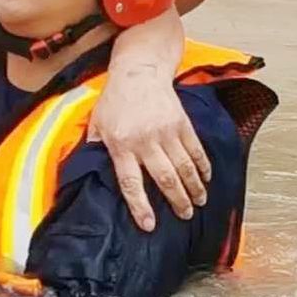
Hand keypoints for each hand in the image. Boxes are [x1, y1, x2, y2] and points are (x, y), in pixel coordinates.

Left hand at [90, 68, 210, 231]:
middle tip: (185, 216)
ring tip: (199, 202)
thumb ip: (96, 149)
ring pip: (184, 166)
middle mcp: (145, 141)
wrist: (138, 72)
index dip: (140, 206)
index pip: (130, 182)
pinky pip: (195, 149)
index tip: (150, 225)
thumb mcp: (97, 124)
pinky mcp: (182, 123)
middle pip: (164, 178)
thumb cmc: (114, 101)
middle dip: (177, 201)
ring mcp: (166, 132)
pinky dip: (203, 166)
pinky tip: (206, 179)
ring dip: (194, 188)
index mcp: (121, 145)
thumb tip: (90, 173)